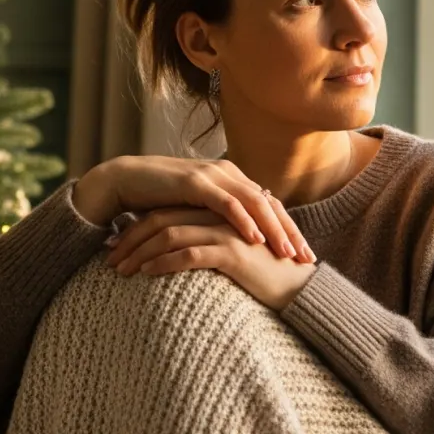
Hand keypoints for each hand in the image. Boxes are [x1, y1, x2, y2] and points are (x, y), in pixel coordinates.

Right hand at [74, 155, 314, 262]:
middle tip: (307, 260)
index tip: (306, 257)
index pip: (271, 207)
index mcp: (234, 181)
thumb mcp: (196, 213)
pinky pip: (227, 203)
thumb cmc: (159, 202)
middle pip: (271, 205)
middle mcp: (229, 174)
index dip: (291, 231)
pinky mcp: (196, 182)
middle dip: (291, 233)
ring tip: (288, 253)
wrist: (125, 182)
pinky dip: (243, 221)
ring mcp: (214, 175)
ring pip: (255, 204)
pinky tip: (255, 239)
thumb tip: (242, 244)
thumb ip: (219, 221)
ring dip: (274, 230)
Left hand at [104, 207, 317, 311]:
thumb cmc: (267, 278)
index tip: (117, 247)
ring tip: (120, 271)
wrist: (301, 290)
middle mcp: (219, 216)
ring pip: (170, 234)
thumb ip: (209, 247)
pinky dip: (162, 263)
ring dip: (139, 253)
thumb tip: (179, 255)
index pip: (167, 212)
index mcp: (217, 213)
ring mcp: (227, 232)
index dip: (138, 229)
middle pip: (161, 219)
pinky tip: (146, 275)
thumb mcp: (234, 256)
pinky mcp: (233, 253)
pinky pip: (188, 254)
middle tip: (109, 259)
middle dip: (130, 239)